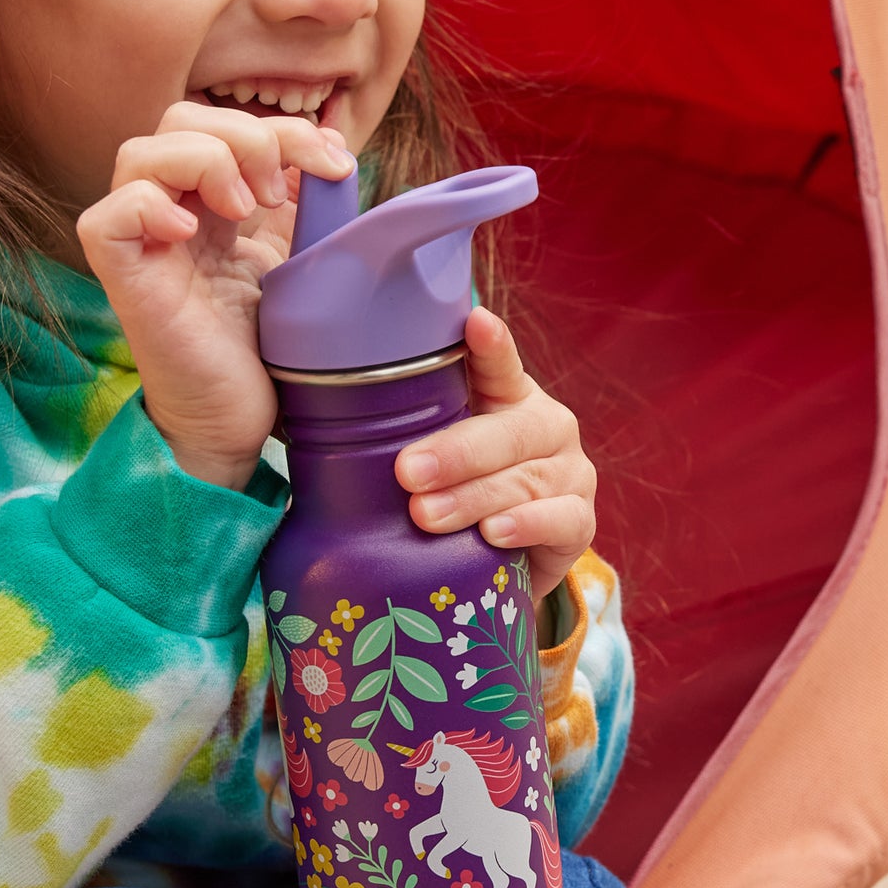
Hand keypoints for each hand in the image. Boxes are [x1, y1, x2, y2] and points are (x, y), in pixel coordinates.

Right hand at [76, 102, 354, 488]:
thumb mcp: (299, 258)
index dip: (283, 128)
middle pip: (180, 121)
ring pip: (139, 153)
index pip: (226, 124)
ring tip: (245, 210)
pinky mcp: (123, 279)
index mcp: (210, 202)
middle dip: (245, 136)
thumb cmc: (265, 349)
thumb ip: (306, 202)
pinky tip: (190, 235)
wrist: (240, 420)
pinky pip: (107, 217)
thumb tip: (328, 149)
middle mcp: (170, 213)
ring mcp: (142, 243)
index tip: (333, 163)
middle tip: (279, 193)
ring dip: (207, 162)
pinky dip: (148, 207)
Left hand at [393, 306, 596, 602]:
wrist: (507, 563)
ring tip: (427, 515)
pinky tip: (493, 534)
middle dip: (455, 453)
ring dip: (474, 497)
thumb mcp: (431, 455)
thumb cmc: (456, 494)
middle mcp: (546, 426)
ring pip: (525, 479)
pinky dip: (526, 526)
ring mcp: (569, 472)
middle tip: (407, 471)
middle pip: (509, 431)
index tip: (475, 324)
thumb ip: (398, 428)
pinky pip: (560, 520)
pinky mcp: (581, 521)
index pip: (498, 363)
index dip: (489, 345)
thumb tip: (306, 408)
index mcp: (507, 396)